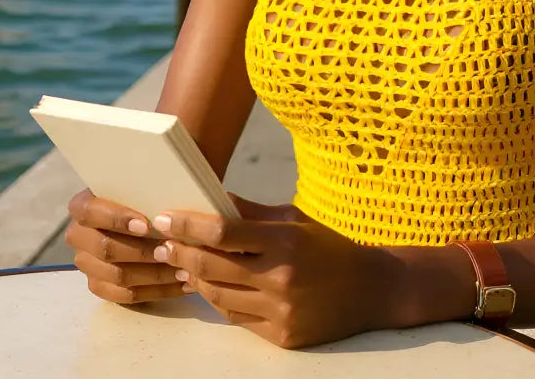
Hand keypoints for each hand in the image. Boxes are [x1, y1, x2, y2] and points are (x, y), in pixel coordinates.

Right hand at [65, 189, 185, 303]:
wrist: (139, 219)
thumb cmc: (145, 195)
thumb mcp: (144, 185)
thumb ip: (151, 186)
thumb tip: (173, 189)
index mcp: (83, 205)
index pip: (90, 212)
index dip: (116, 220)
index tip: (146, 226)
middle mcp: (78, 235)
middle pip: (104, 249)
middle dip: (142, 252)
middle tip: (172, 251)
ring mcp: (86, 263)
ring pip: (117, 275)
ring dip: (154, 274)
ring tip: (184, 269)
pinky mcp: (99, 285)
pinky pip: (124, 295)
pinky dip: (155, 291)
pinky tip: (180, 286)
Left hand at [152, 200, 398, 347]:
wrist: (373, 290)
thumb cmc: (330, 247)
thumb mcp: (296, 220)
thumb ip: (253, 212)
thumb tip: (214, 197)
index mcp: (286, 242)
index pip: (224, 233)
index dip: (188, 225)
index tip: (165, 217)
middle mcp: (281, 278)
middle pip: (212, 266)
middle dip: (181, 251)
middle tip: (161, 241)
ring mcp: (281, 312)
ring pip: (218, 296)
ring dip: (194, 278)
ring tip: (181, 262)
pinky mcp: (282, 337)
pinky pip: (236, 319)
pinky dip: (219, 301)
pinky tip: (210, 286)